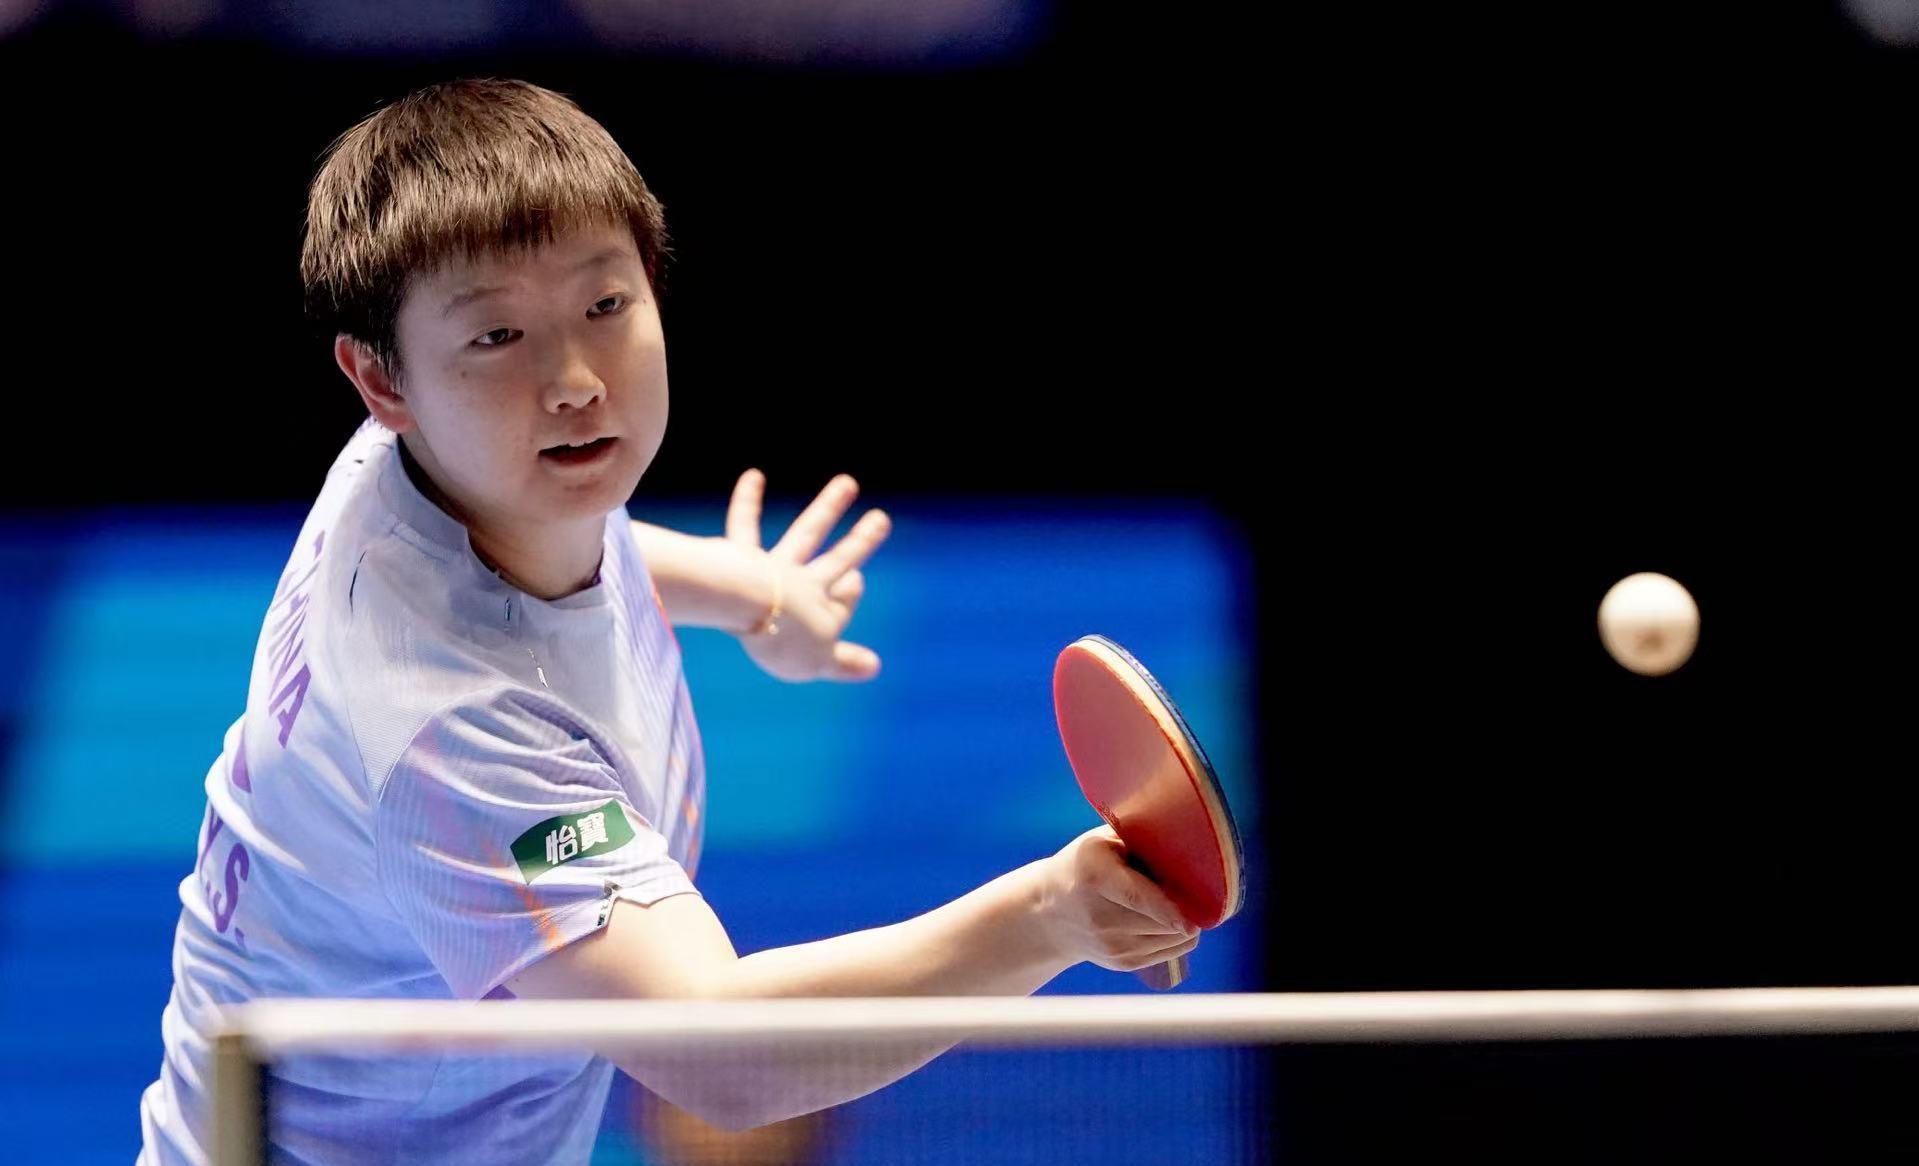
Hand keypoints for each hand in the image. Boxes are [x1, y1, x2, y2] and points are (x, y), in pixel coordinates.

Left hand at [727, 469, 891, 682]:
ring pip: (807, 533)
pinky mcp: (743, 557)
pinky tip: (754, 475)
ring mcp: (776, 567)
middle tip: (880, 518)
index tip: (855, 582)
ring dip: (828, 507)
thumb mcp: (819, 662)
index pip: (842, 603)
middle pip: (837, 560)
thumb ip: (844, 663)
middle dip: (861, 542)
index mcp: (823, 614)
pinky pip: (746, 524)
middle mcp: (804, 585)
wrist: (751, 608)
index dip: (849, 596)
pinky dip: (748, 500)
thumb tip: (874, 666)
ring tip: (847, 482)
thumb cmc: (784, 640)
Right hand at [1032, 827, 1199, 972]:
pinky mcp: (1123, 963)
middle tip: (1197, 887)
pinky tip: (1171, 918)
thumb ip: (1138, 839)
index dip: (1166, 909)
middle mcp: (1101, 917)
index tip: (1192, 920)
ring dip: (1187, 921)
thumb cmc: (1085, 866)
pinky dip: (1180, 935)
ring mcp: (1112, 946)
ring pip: (1173, 938)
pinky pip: (1171, 951)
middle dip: (1189, 908)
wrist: (1048, 912)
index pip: (1134, 897)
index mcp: (1095, 876)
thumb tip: (1188, 844)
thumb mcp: (1101, 842)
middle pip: (1160, 921)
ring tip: (1178, 900)